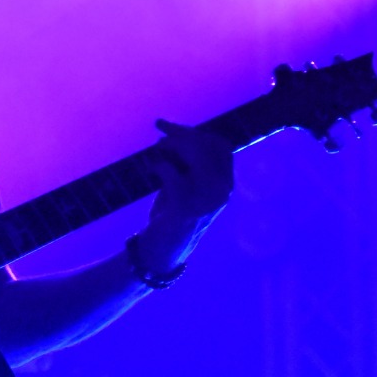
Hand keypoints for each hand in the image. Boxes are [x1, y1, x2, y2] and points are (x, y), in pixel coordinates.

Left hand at [137, 118, 233, 271]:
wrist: (163, 251)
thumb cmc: (172, 215)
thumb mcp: (185, 185)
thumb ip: (187, 164)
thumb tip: (173, 134)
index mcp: (225, 184)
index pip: (221, 146)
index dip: (197, 132)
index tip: (173, 126)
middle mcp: (223, 191)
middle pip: (208, 146)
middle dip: (182, 133)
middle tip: (160, 128)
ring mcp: (207, 200)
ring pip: (196, 156)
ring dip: (172, 146)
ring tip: (157, 150)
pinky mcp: (187, 208)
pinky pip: (173, 173)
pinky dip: (159, 166)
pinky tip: (152, 170)